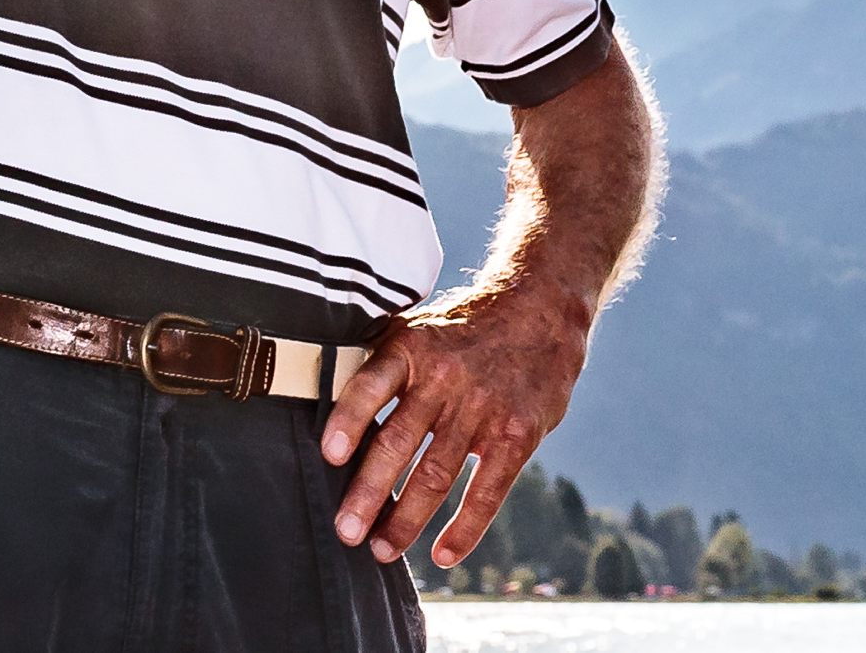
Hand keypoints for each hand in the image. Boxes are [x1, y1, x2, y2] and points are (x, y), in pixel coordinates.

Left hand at [321, 282, 593, 568]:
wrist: (540, 310)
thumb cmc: (463, 330)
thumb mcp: (419, 329)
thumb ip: (382, 365)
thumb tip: (326, 404)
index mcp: (411, 348)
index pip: (371, 384)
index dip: (349, 419)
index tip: (327, 456)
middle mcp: (444, 378)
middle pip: (398, 442)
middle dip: (369, 493)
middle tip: (346, 532)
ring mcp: (482, 408)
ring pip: (436, 474)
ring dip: (406, 520)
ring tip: (381, 550)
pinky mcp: (516, 434)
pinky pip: (486, 491)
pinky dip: (464, 528)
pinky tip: (442, 555)